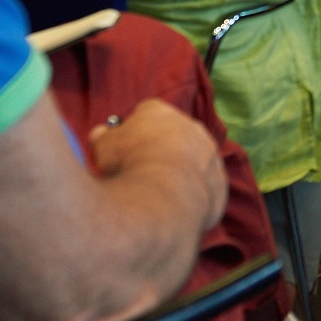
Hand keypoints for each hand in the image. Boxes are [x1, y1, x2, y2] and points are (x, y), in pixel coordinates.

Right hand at [90, 99, 226, 228]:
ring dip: (180, 172)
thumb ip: (103, 137)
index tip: (124, 147)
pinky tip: (176, 209)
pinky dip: (193, 196)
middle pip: (173, 135)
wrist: (162, 197)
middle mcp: (190, 126)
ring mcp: (210, 154)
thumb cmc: (128, 165)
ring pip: (194, 160)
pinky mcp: (220, 182)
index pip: (146, 112)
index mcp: (160, 111)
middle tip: (142, 171)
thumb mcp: (103, 147)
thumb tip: (100, 134)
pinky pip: (205, 187)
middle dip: (160, 149)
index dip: (134, 130)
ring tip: (159, 194)